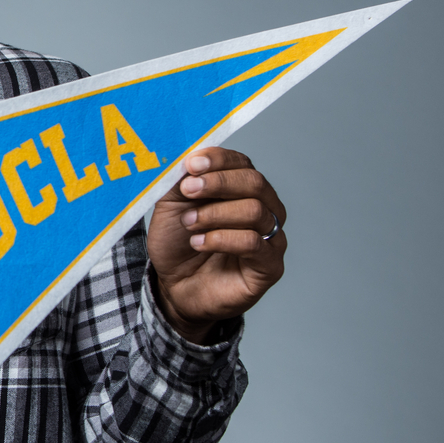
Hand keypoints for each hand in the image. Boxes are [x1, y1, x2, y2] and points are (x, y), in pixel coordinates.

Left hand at [147, 147, 286, 343]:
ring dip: (215, 214)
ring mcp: (271, 238)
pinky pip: (253, 243)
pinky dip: (221, 238)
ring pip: (255, 211)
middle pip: (255, 183)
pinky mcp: (269, 267)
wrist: (175, 285)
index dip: (218, 160)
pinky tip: (199, 242)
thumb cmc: (178, 241)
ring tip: (190, 224)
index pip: (242, 163)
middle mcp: (265, 209)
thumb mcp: (172, 204)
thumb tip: (190, 157)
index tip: (191, 164)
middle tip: (188, 190)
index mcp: (243, 189)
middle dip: (218, 183)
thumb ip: (182, 180)